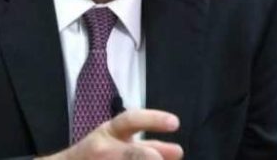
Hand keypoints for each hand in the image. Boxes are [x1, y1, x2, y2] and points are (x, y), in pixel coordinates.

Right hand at [39, 109, 182, 159]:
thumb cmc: (98, 153)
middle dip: (144, 155)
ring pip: (128, 159)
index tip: (175, 123)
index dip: (153, 119)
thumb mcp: (120, 141)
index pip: (130, 120)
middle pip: (130, 153)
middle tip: (164, 157)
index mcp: (110, 132)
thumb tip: (178, 152)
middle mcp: (104, 148)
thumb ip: (150, 146)